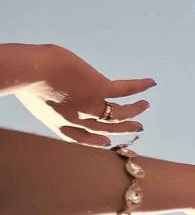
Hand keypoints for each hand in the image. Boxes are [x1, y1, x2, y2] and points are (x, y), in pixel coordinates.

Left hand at [13, 44, 154, 146]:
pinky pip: (124, 90)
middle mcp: (78, 118)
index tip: (106, 144)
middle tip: (138, 127)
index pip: (80, 138)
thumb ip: (42, 91)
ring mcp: (90, 105)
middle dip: (123, 129)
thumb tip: (43, 78)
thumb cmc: (25, 76)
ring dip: (135, 111)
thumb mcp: (31, 89)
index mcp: (59, 122)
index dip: (95, 143)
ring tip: (145, 105)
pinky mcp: (99, 88)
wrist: (30, 71)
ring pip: (119, 114)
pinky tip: (151, 83)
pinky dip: (139, 87)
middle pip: (106, 129)